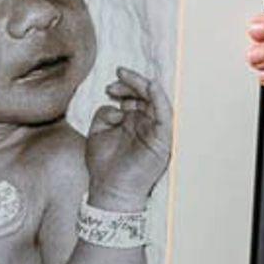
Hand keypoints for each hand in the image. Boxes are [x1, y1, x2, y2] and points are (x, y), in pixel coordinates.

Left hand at [85, 67, 172, 208]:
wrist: (109, 189)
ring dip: (143, 86)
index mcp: (132, 122)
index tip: (109, 86)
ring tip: (127, 77)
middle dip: (132, 82)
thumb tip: (116, 106)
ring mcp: (155, 131)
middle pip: (145, 96)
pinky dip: (160, 99)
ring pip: (156, 101)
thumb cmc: (103, 164)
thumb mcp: (97, 131)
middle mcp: (145, 125)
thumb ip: (104, 113)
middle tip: (119, 74)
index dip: (124, 87)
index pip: (134, 97)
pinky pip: (165, 116)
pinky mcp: (162, 140)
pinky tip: (152, 87)